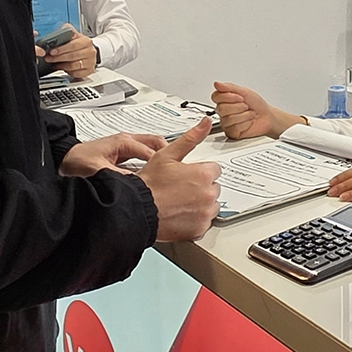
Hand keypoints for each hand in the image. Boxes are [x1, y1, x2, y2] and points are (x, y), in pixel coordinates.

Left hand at [38, 29, 97, 80]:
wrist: (89, 52)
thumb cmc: (79, 44)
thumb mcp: (73, 35)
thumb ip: (66, 31)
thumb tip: (59, 31)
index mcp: (86, 41)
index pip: (73, 45)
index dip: (61, 49)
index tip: (52, 51)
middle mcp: (90, 52)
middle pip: (72, 56)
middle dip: (58, 58)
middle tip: (49, 58)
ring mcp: (90, 62)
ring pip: (73, 66)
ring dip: (61, 65)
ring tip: (54, 63)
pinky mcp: (89, 70)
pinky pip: (76, 73)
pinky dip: (68, 71)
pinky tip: (62, 68)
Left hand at [59, 133, 165, 176]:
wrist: (63, 159)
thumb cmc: (76, 161)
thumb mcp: (98, 171)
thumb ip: (117, 177)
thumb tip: (135, 185)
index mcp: (123, 142)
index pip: (151, 151)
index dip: (163, 164)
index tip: (173, 174)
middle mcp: (126, 141)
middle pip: (156, 143)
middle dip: (169, 155)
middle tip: (179, 170)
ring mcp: (125, 146)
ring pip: (152, 147)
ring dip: (162, 157)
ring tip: (172, 172)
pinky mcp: (122, 154)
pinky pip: (144, 155)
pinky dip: (153, 162)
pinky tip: (156, 175)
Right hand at [136, 118, 220, 240]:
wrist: (137, 210)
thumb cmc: (149, 184)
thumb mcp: (167, 155)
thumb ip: (190, 138)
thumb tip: (206, 122)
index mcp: (203, 174)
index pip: (214, 170)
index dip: (199, 171)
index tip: (187, 176)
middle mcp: (208, 194)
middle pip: (213, 188)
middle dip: (201, 187)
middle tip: (180, 190)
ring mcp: (205, 213)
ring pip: (211, 206)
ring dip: (200, 204)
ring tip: (179, 202)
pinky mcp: (199, 229)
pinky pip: (204, 223)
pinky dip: (195, 220)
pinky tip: (180, 214)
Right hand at [212, 82, 274, 139]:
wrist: (267, 117)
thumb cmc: (257, 104)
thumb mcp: (244, 91)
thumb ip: (229, 87)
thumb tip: (217, 84)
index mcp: (224, 100)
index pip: (215, 97)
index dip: (228, 97)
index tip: (240, 97)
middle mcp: (223, 112)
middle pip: (221, 109)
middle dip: (238, 107)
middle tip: (246, 106)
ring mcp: (226, 123)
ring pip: (228, 119)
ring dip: (244, 116)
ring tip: (249, 114)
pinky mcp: (231, 133)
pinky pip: (234, 128)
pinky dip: (245, 124)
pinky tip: (248, 122)